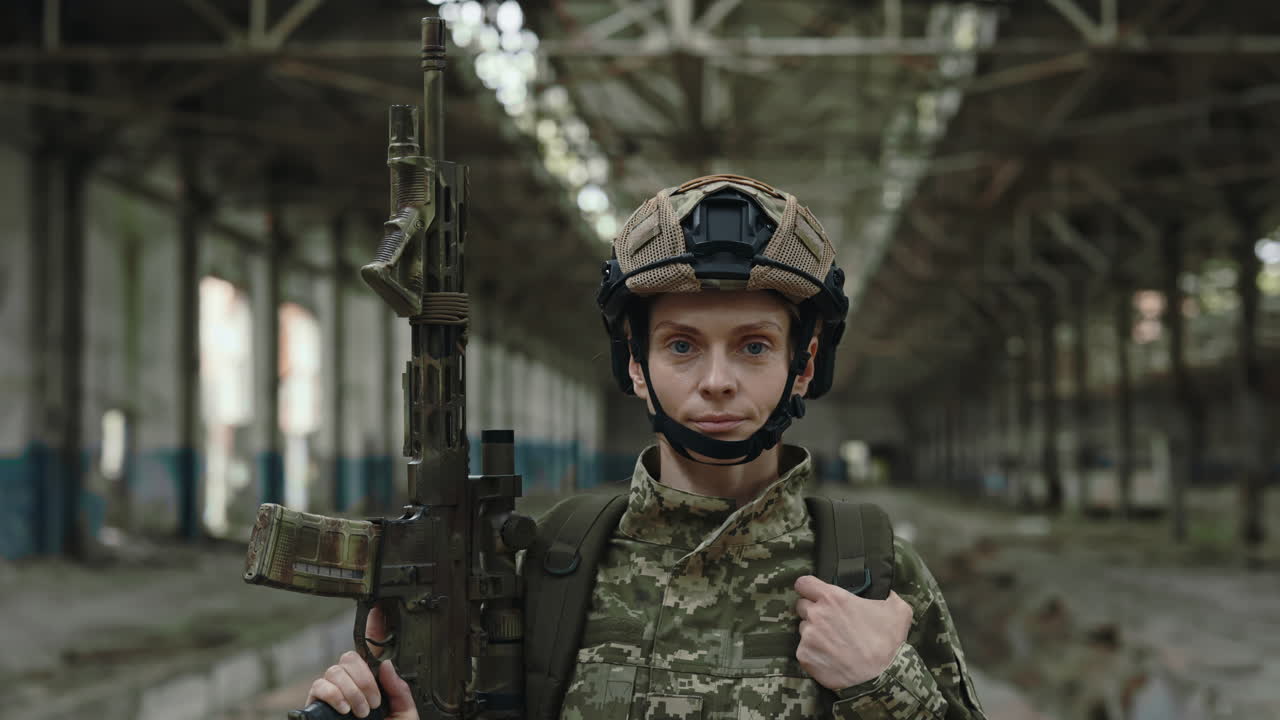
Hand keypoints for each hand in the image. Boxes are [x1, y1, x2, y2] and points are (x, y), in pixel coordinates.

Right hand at [306, 606, 417, 718]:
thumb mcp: (404, 716)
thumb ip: (399, 691)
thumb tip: (386, 664)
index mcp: (374, 685)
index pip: (370, 652)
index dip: (374, 628)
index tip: (379, 610)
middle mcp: (351, 686)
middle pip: (349, 657)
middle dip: (363, 678)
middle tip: (373, 703)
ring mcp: (333, 695)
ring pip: (334, 670)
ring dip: (351, 690)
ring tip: (362, 713)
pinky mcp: (316, 707)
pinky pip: (318, 686)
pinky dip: (333, 694)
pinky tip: (344, 710)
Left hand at [793, 575, 912, 690]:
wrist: (880, 679)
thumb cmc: (887, 643)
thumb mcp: (898, 610)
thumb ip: (888, 594)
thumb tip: (886, 591)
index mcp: (833, 598)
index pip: (804, 583)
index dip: (808, 588)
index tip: (814, 593)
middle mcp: (816, 614)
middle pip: (802, 606)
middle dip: (813, 611)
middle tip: (830, 621)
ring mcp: (808, 636)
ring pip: (804, 629)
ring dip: (814, 633)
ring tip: (834, 643)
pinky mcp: (804, 656)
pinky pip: (805, 650)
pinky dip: (814, 653)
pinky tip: (831, 658)